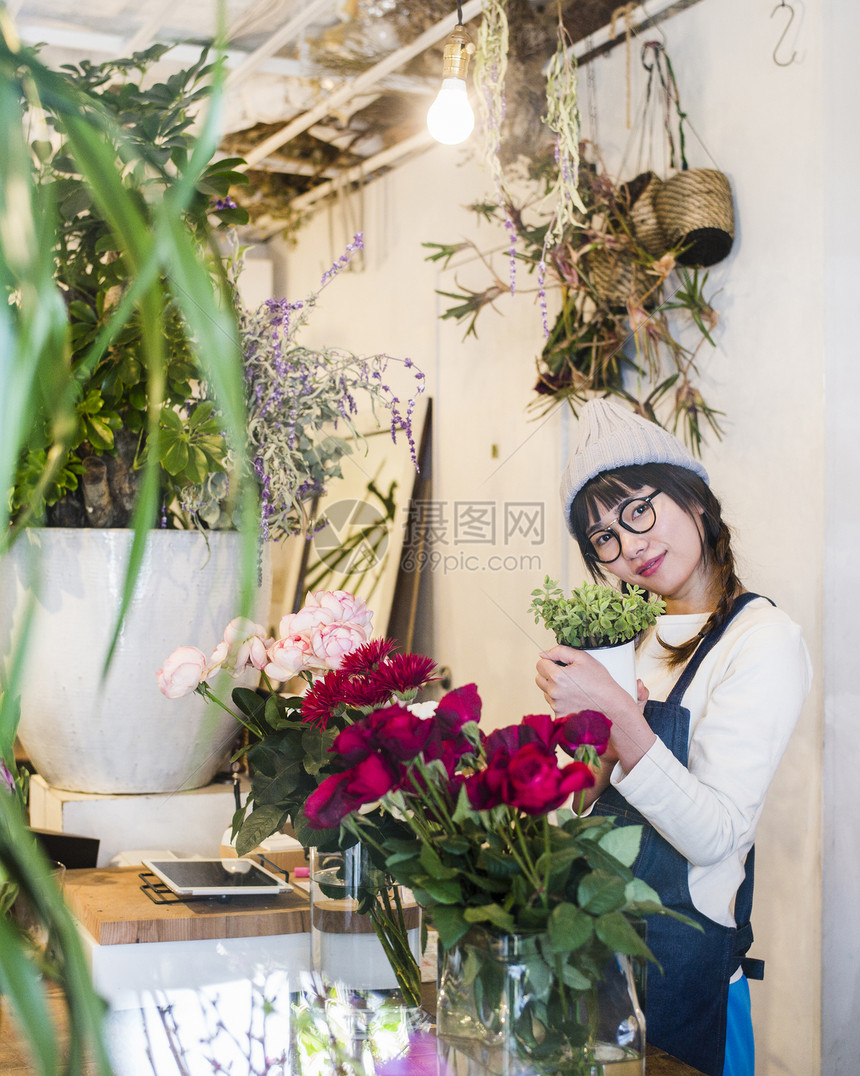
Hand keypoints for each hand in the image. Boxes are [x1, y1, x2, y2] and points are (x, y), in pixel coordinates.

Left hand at [535, 648, 655, 772]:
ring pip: (545, 691)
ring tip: (572, 687)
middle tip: (566, 675)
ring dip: (553, 687)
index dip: (550, 662)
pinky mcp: (559, 715)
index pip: (540, 664)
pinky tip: (572, 698)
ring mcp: (556, 705)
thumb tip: (543, 654)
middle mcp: (554, 692)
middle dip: (549, 674)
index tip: (560, 665)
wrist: (610, 704)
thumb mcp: (582, 658)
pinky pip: (552, 704)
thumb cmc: (599, 681)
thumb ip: (560, 651)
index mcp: (557, 676)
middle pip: (539, 678)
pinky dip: (559, 700)